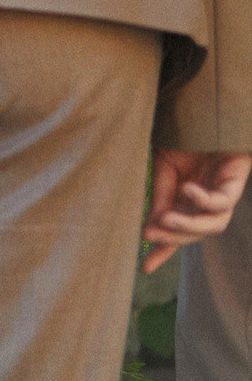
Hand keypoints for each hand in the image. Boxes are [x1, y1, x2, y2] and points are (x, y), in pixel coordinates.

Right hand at [144, 149, 250, 270]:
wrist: (203, 113)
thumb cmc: (184, 139)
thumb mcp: (163, 170)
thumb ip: (161, 197)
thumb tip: (150, 229)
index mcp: (188, 201)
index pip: (178, 233)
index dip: (163, 251)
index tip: (145, 267)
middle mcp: (207, 203)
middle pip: (196, 233)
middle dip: (173, 238)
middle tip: (149, 234)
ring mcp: (222, 194)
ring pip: (213, 225)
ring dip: (188, 227)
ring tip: (165, 219)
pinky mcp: (235, 182)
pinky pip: (223, 201)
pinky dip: (205, 201)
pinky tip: (188, 190)